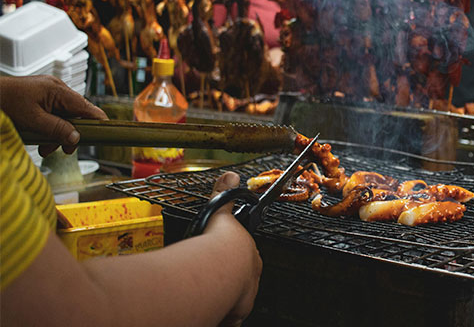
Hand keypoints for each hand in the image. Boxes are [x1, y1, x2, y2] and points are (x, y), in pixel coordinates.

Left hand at [0, 75, 107, 155]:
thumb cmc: (4, 102)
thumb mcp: (32, 120)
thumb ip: (57, 129)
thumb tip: (76, 138)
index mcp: (57, 90)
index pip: (86, 107)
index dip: (98, 121)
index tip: (106, 133)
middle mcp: (56, 89)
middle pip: (75, 114)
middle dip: (69, 133)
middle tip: (63, 150)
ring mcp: (48, 92)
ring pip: (64, 116)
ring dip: (57, 133)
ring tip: (44, 148)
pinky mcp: (41, 97)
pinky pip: (53, 114)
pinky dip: (49, 127)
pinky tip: (39, 137)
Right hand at [206, 172, 261, 326]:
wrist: (219, 269)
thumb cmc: (220, 243)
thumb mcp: (221, 213)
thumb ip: (225, 194)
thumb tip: (231, 175)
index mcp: (250, 256)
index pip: (244, 260)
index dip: (232, 260)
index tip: (219, 262)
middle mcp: (250, 279)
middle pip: (241, 281)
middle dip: (228, 280)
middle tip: (210, 279)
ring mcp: (243, 298)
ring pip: (234, 301)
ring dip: (223, 298)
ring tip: (208, 294)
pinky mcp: (233, 315)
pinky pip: (227, 318)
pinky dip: (219, 316)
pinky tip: (210, 311)